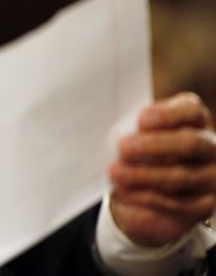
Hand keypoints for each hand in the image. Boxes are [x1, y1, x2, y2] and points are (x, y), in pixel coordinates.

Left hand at [110, 92, 215, 246]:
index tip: (141, 120)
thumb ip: (131, 128)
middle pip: (190, 144)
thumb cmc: (137, 149)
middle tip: (122, 148)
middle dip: (154, 146)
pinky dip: (147, 198)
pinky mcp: (203, 206)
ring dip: (144, 175)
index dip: (168, 115)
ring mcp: (210, 177)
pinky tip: (125, 192)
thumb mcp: (134, 133)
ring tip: (116, 173)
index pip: (191, 111)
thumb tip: (112, 125)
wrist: (143, 188)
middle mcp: (210, 147)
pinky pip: (177, 205)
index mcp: (194, 120)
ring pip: (182, 177)